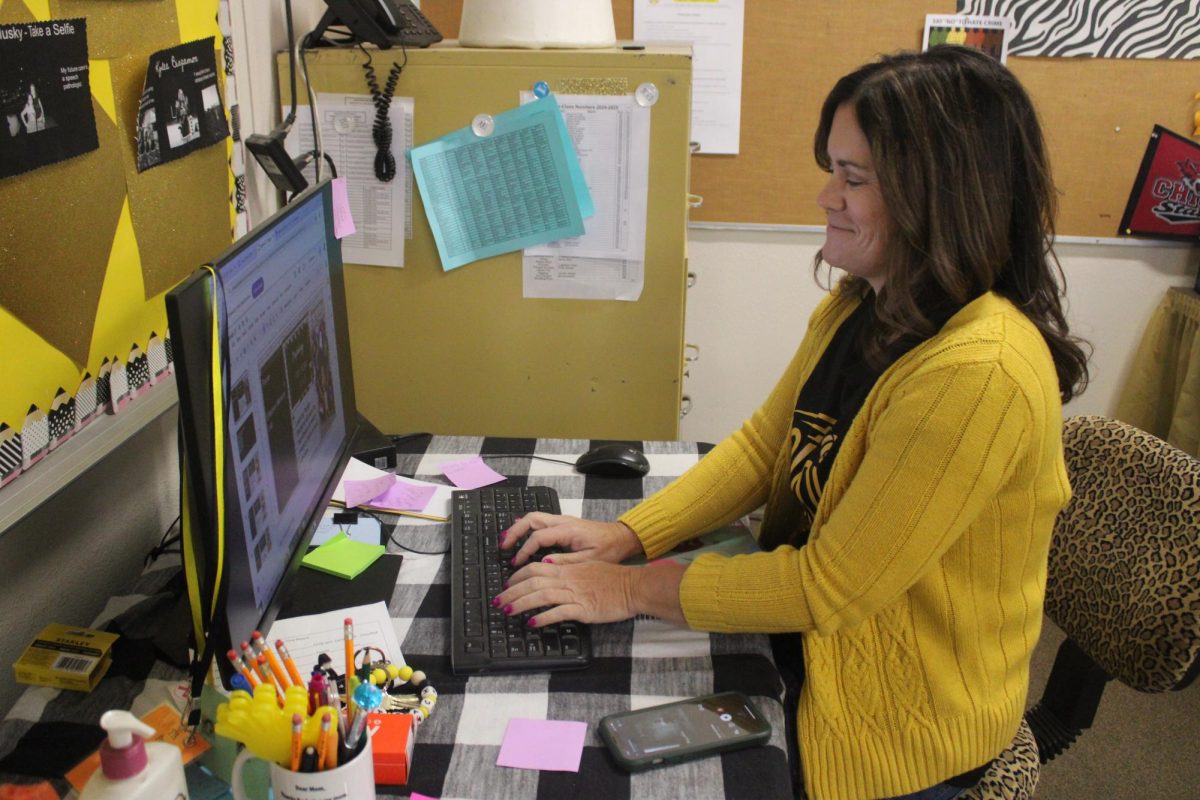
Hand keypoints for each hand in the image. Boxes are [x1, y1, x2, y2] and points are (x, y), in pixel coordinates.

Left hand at [494, 561, 638, 626]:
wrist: (632, 587)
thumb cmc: (612, 578)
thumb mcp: (586, 566)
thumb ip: (566, 566)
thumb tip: (545, 565)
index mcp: (567, 569)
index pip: (535, 568)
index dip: (517, 576)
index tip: (507, 585)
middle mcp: (568, 579)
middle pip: (532, 582)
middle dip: (512, 592)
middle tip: (498, 601)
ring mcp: (575, 594)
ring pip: (541, 596)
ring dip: (521, 603)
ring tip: (508, 611)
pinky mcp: (583, 609)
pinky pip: (559, 612)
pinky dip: (543, 617)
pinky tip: (532, 623)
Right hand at [499, 513, 642, 566]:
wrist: (621, 538)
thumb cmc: (609, 549)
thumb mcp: (590, 560)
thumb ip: (566, 562)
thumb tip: (542, 564)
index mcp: (568, 530)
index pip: (538, 537)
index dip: (525, 550)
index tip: (517, 563)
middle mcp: (563, 521)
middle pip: (531, 519)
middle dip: (515, 531)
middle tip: (503, 546)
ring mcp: (563, 521)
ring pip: (534, 518)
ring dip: (519, 528)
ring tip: (508, 542)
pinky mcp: (564, 524)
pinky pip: (541, 522)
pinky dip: (528, 528)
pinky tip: (522, 538)